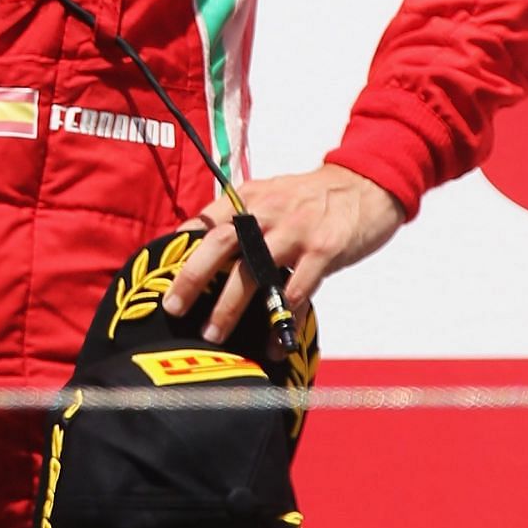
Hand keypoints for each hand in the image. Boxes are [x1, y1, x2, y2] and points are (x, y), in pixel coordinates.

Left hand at [161, 167, 404, 344]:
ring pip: (255, 271)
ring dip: (230, 306)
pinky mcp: (324, 250)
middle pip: (221, 244)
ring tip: (212, 333)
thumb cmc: (313, 198)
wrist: (367, 183)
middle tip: (173, 308)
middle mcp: (268, 212)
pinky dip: (283, 320)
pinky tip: (273, 343)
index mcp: (250, 198)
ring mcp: (296, 232)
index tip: (160, 273)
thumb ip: (240, 217)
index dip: (181, 246)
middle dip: (193, 277)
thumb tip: (200, 245)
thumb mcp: (272, 195)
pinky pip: (298, 292)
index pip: (206, 220)